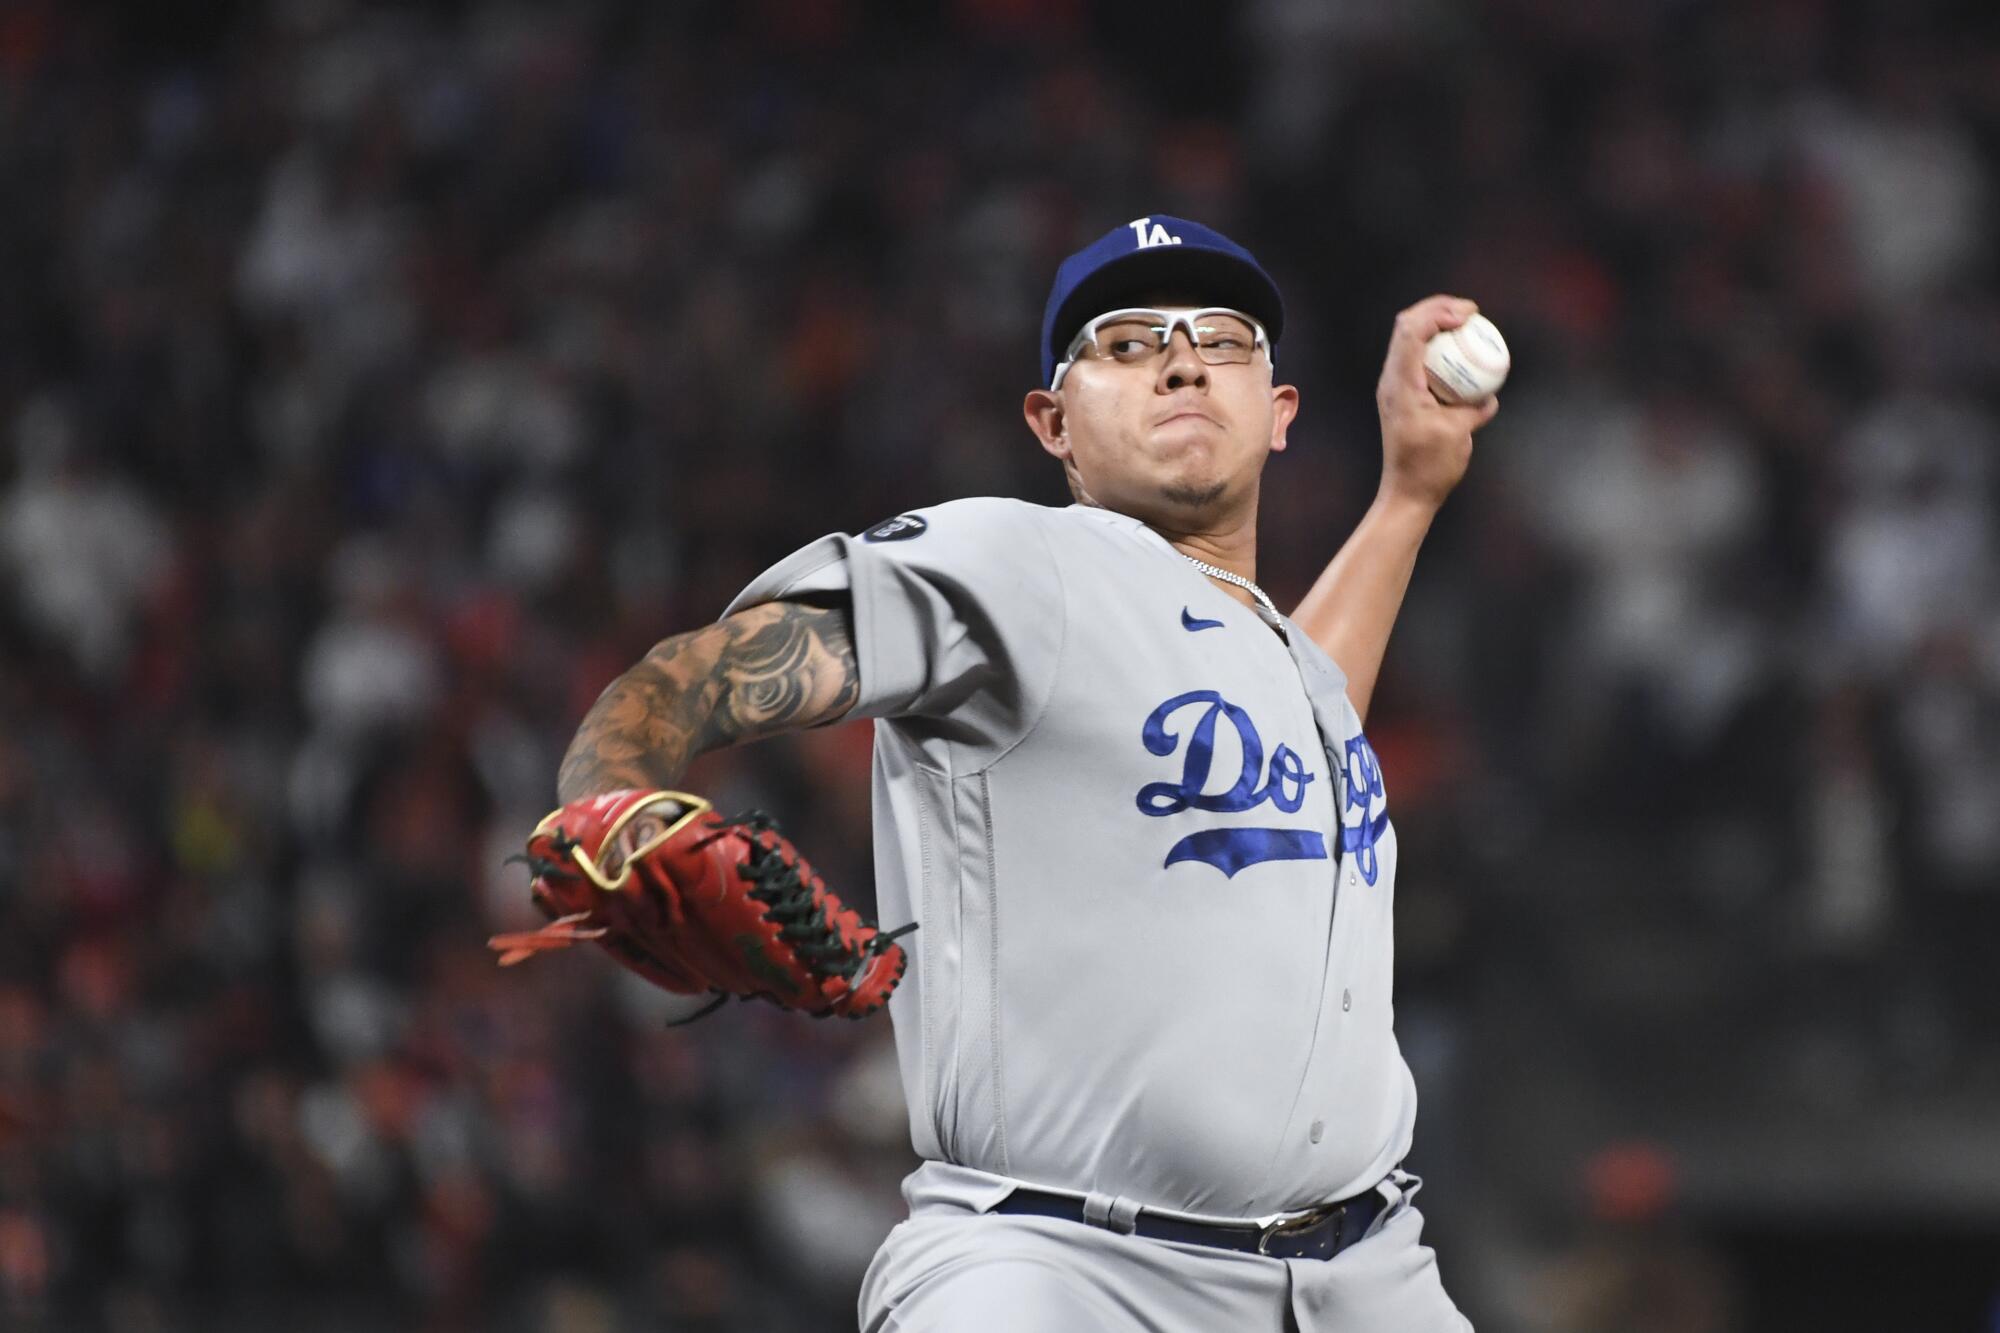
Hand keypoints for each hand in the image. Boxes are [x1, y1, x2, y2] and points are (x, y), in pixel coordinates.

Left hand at [1375, 295, 1500, 511]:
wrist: (1406, 493)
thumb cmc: (1429, 467)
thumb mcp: (1458, 434)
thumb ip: (1474, 408)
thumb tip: (1489, 396)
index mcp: (1401, 385)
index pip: (1412, 332)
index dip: (1439, 312)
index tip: (1469, 314)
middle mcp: (1392, 380)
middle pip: (1407, 326)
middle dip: (1437, 308)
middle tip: (1469, 311)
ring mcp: (1393, 386)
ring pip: (1409, 339)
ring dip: (1436, 324)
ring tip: (1465, 322)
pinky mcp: (1401, 395)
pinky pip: (1417, 359)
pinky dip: (1437, 348)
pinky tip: (1461, 353)